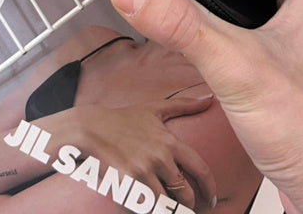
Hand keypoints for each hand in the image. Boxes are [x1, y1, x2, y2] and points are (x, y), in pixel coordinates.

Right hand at [66, 97, 216, 211]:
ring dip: (168, 208)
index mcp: (169, 142)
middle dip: (188, 203)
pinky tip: (146, 206)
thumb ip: (184, 105)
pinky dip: (147, 208)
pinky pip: (144, 206)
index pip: (200, 169)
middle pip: (184, 192)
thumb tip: (209, 99)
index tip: (211, 198)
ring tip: (168, 208)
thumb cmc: (125, 118)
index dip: (209, 187)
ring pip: (165, 204)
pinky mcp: (126, 184)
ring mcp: (142, 172)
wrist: (91, 128)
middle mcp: (158, 158)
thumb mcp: (155, 108)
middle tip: (186, 207)